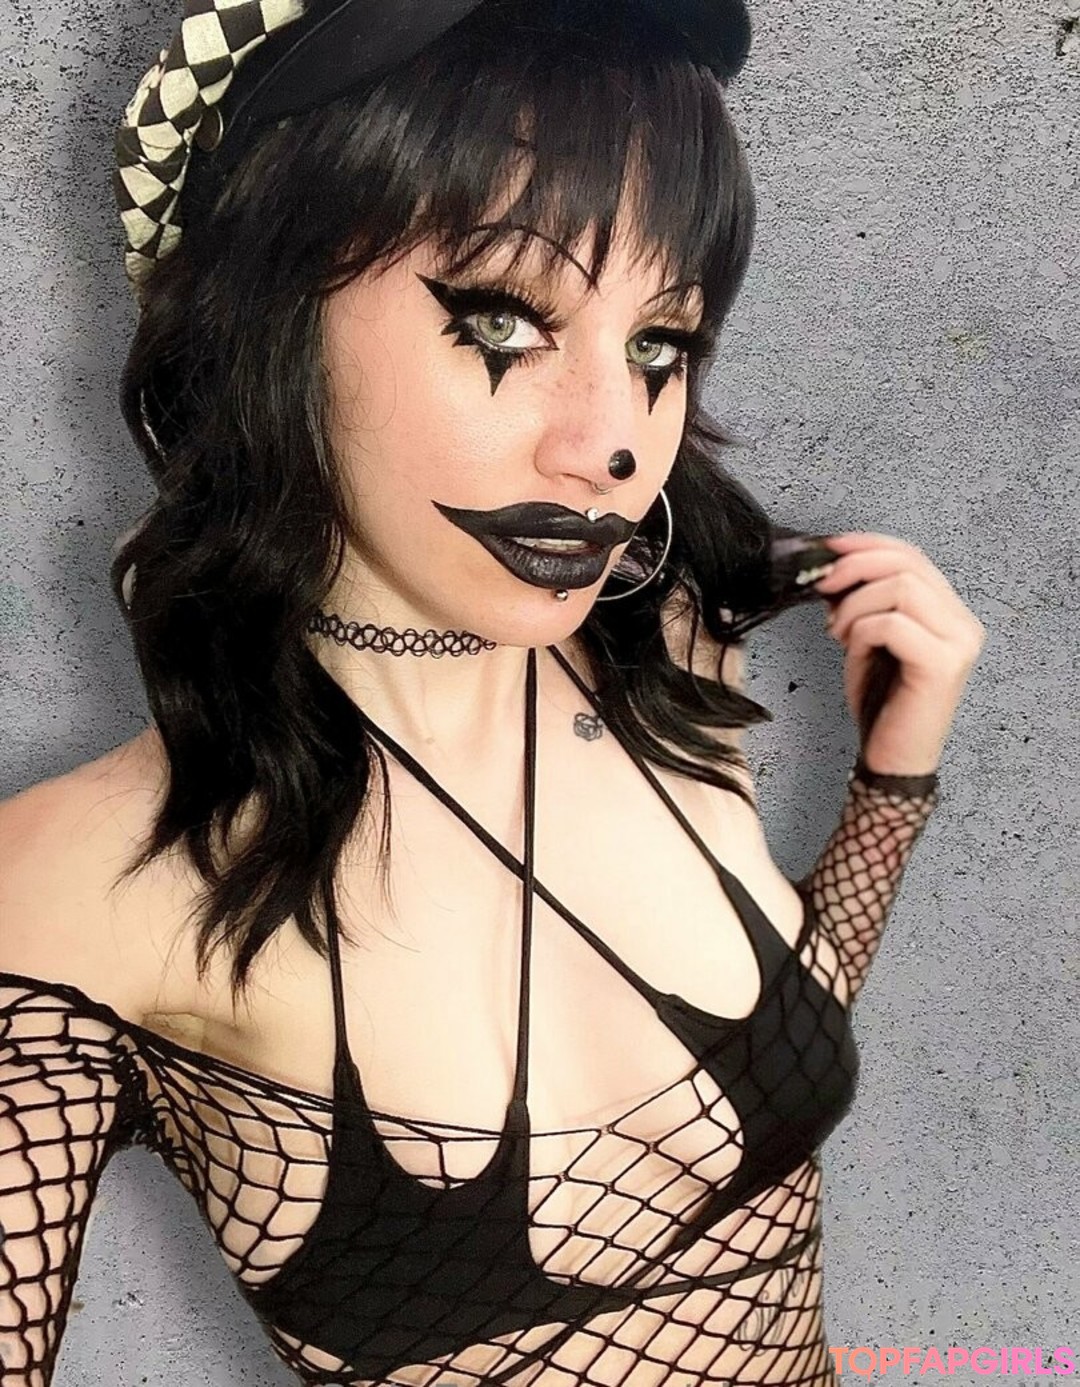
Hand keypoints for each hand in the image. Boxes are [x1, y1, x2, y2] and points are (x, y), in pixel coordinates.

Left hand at [812, 532, 985, 775]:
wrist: (891, 758)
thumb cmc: (881, 703)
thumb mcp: (866, 640)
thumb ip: (862, 602)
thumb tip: (833, 567)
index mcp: (948, 612)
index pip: (911, 555)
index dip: (866, 545)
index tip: (828, 549)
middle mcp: (962, 624)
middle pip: (908, 563)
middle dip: (854, 567)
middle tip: (821, 586)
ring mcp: (958, 643)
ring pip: (901, 587)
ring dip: (855, 604)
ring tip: (837, 631)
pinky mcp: (942, 665)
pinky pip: (893, 623)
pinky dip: (861, 630)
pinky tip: (851, 649)